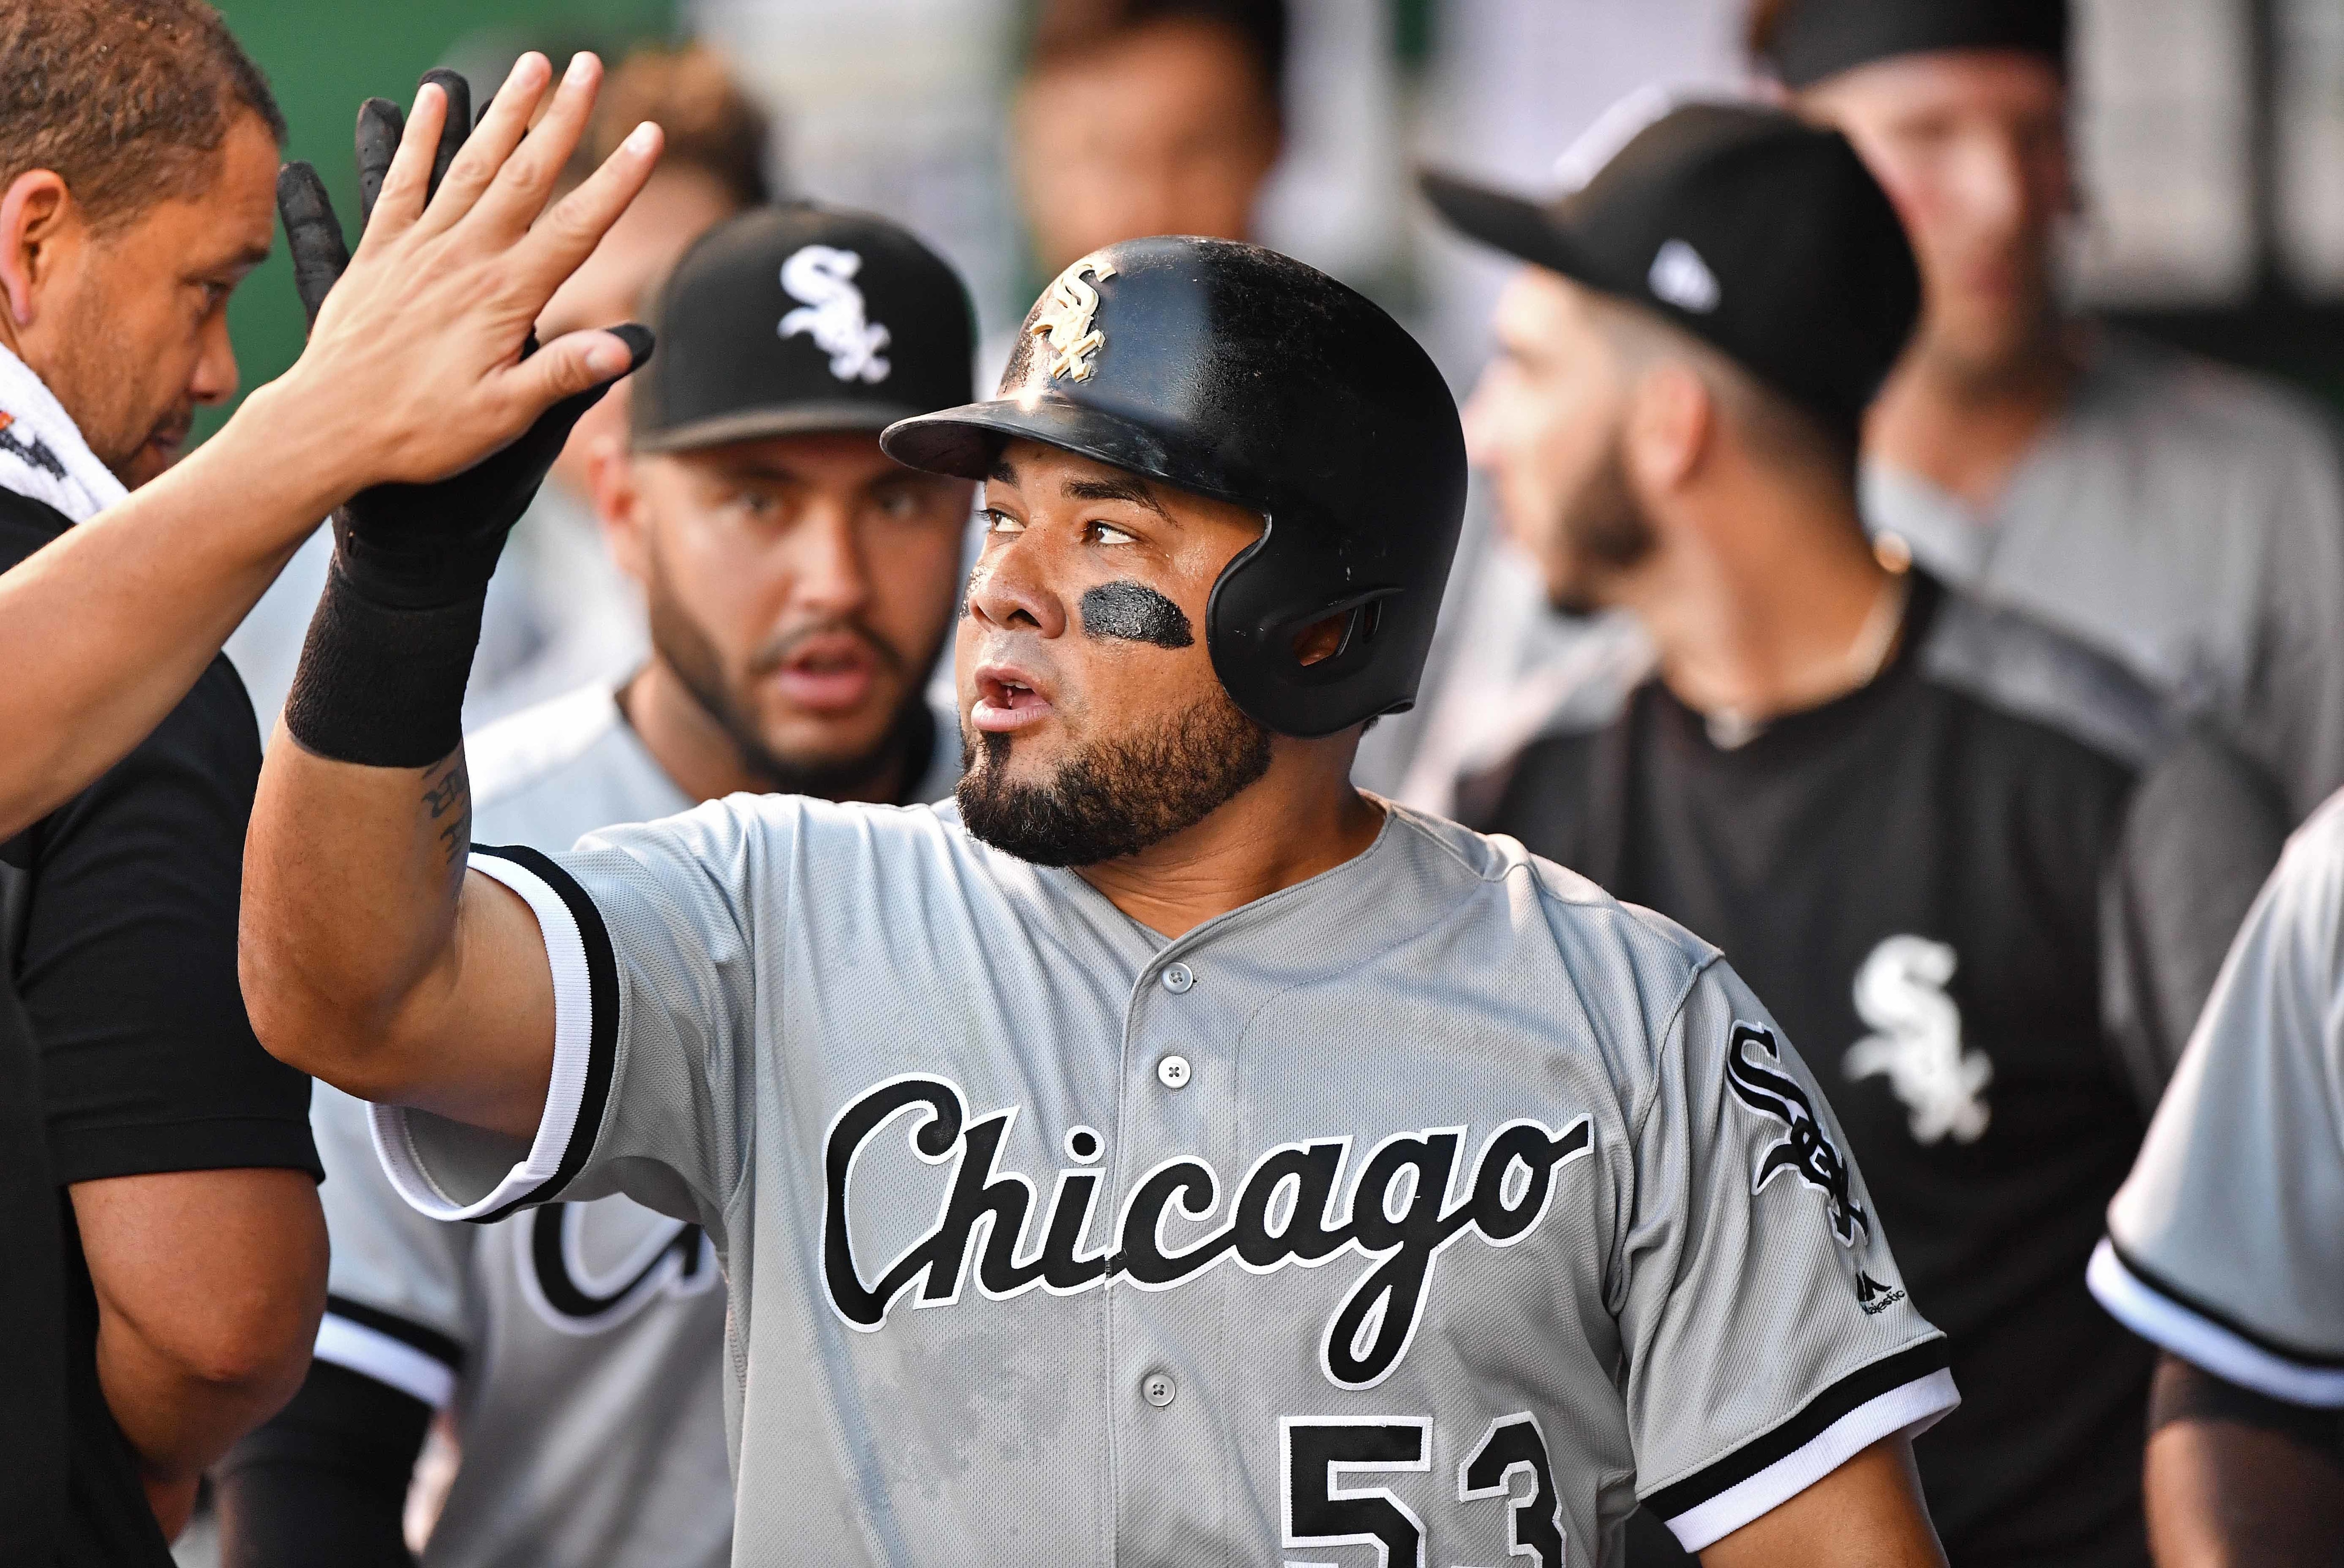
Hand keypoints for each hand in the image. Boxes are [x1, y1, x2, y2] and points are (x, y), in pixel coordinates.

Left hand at [265, 52, 660, 513]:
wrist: (326, 431)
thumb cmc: (422, 434)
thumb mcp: (504, 417)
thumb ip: (563, 373)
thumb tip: (627, 346)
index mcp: (505, 297)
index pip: (576, 226)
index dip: (618, 178)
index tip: (649, 134)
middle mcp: (464, 259)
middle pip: (526, 174)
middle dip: (563, 115)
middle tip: (589, 63)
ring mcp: (417, 249)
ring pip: (470, 163)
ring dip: (504, 110)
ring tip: (531, 64)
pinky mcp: (376, 254)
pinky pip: (399, 183)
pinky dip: (417, 137)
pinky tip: (429, 99)